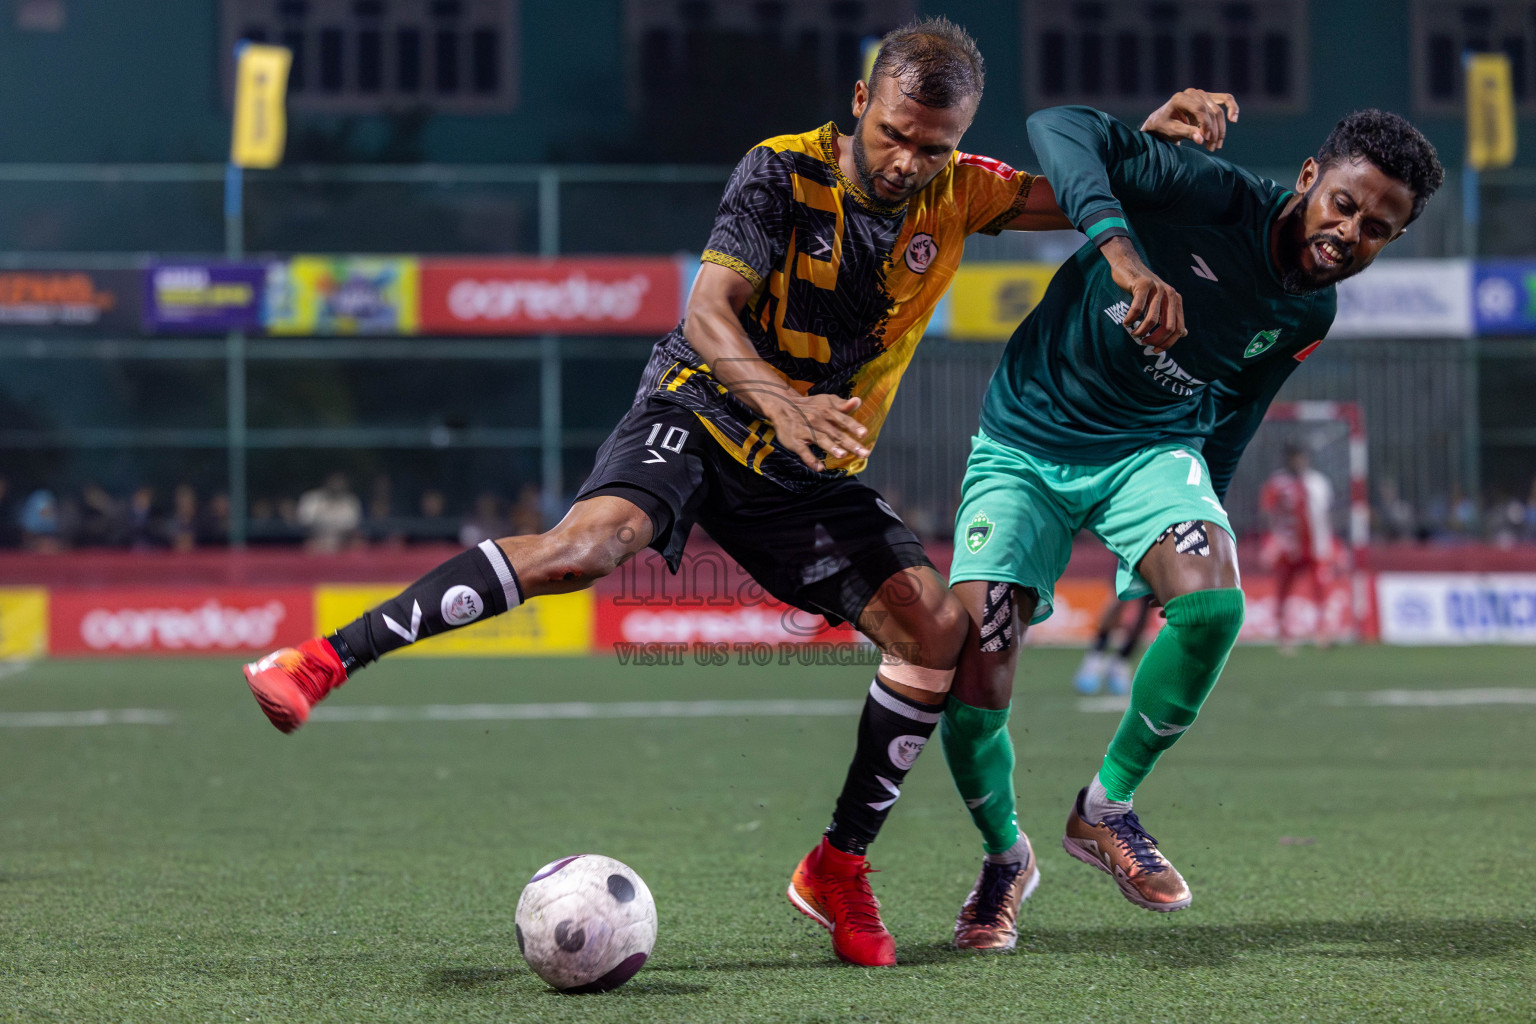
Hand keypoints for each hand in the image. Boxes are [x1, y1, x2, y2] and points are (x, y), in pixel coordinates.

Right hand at [756, 391, 868, 472]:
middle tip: (863, 453)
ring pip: (820, 439)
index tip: (864, 434)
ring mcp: (805, 430)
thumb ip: (843, 405)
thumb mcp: (826, 402)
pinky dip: (810, 459)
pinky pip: (803, 451)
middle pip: (835, 433)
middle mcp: (817, 420)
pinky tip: (819, 467)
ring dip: (831, 447)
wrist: (782, 406)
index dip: (853, 426)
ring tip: (842, 455)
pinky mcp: (795, 440)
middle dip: (850, 443)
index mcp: (827, 411)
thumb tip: (858, 401)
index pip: (843, 419)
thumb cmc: (810, 407)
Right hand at [1101, 237, 1184, 351]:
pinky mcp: (1143, 285)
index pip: (1178, 329)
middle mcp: (1170, 294)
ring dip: (1141, 332)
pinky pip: (1137, 309)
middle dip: (1155, 340)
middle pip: (1168, 327)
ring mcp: (1157, 288)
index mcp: (1176, 300)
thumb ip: (1172, 316)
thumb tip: (1184, 334)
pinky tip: (1126, 323)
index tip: (1155, 350)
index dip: (1168, 343)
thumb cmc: (1142, 287)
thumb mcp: (1160, 301)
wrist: (1129, 265)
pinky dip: (1130, 320)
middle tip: (1144, 343)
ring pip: (1152, 320)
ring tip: (1134, 334)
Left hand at [1141, 88, 1239, 150]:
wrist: (1161, 122)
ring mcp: (1200, 94)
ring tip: (1216, 145)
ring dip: (1220, 129)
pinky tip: (1234, 119)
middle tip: (1211, 147)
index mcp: (1180, 98)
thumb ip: (1186, 133)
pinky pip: (1225, 99)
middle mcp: (1191, 93)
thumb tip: (1201, 139)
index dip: (1205, 124)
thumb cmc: (1164, 127)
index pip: (1199, 109)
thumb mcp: (1171, 131)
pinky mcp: (1208, 98)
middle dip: (1213, 130)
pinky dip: (1232, 107)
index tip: (1205, 140)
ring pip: (1218, 110)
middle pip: (1211, 111)